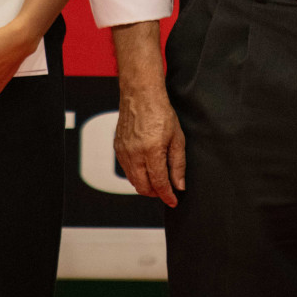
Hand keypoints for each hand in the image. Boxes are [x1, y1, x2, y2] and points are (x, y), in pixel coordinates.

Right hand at [114, 85, 186, 205]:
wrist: (140, 95)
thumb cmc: (161, 112)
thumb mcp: (177, 137)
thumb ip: (178, 164)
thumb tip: (179, 185)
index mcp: (151, 150)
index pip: (159, 183)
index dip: (167, 195)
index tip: (173, 201)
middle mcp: (134, 153)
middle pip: (143, 186)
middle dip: (156, 193)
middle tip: (166, 191)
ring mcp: (123, 151)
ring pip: (133, 180)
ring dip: (145, 185)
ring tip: (157, 180)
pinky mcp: (117, 147)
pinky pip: (126, 169)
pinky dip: (136, 174)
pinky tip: (145, 169)